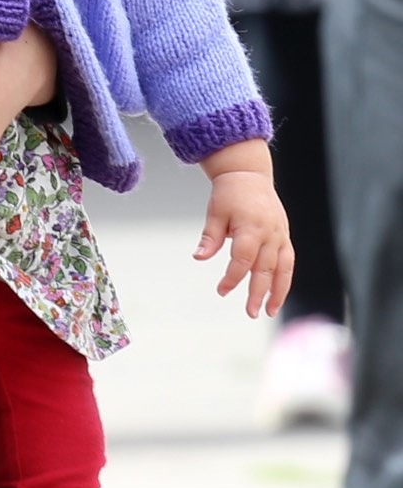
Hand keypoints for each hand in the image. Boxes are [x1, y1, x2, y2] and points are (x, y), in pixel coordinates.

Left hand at [197, 152, 294, 318]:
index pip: (242, 260)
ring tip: (270, 311)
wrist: (249, 175)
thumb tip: (199, 257)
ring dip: (278, 292)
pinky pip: (289, 262)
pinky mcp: (285, 237)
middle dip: (258, 293)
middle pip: (265, 269)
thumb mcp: (215, 212)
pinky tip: (278, 294)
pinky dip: (285, 279)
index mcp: (251, 227)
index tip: (222, 291)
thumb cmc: (229, 193)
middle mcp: (270, 234)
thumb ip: (210, 237)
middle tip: (249, 312)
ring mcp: (281, 236)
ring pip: (283, 269)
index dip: (232, 278)